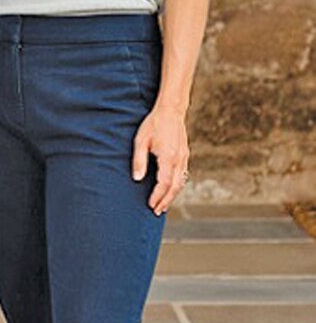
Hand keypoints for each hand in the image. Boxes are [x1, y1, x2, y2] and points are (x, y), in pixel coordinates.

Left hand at [132, 101, 189, 215]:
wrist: (171, 111)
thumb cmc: (154, 124)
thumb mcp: (141, 141)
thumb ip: (139, 160)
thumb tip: (137, 178)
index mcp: (168, 157)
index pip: (164, 183)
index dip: (157, 196)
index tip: (150, 204)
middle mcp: (179, 160)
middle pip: (175, 187)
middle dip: (166, 201)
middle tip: (157, 211)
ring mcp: (184, 158)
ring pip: (181, 182)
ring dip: (172, 196)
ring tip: (163, 205)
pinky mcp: (185, 155)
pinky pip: (183, 175)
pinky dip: (177, 186)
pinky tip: (170, 190)